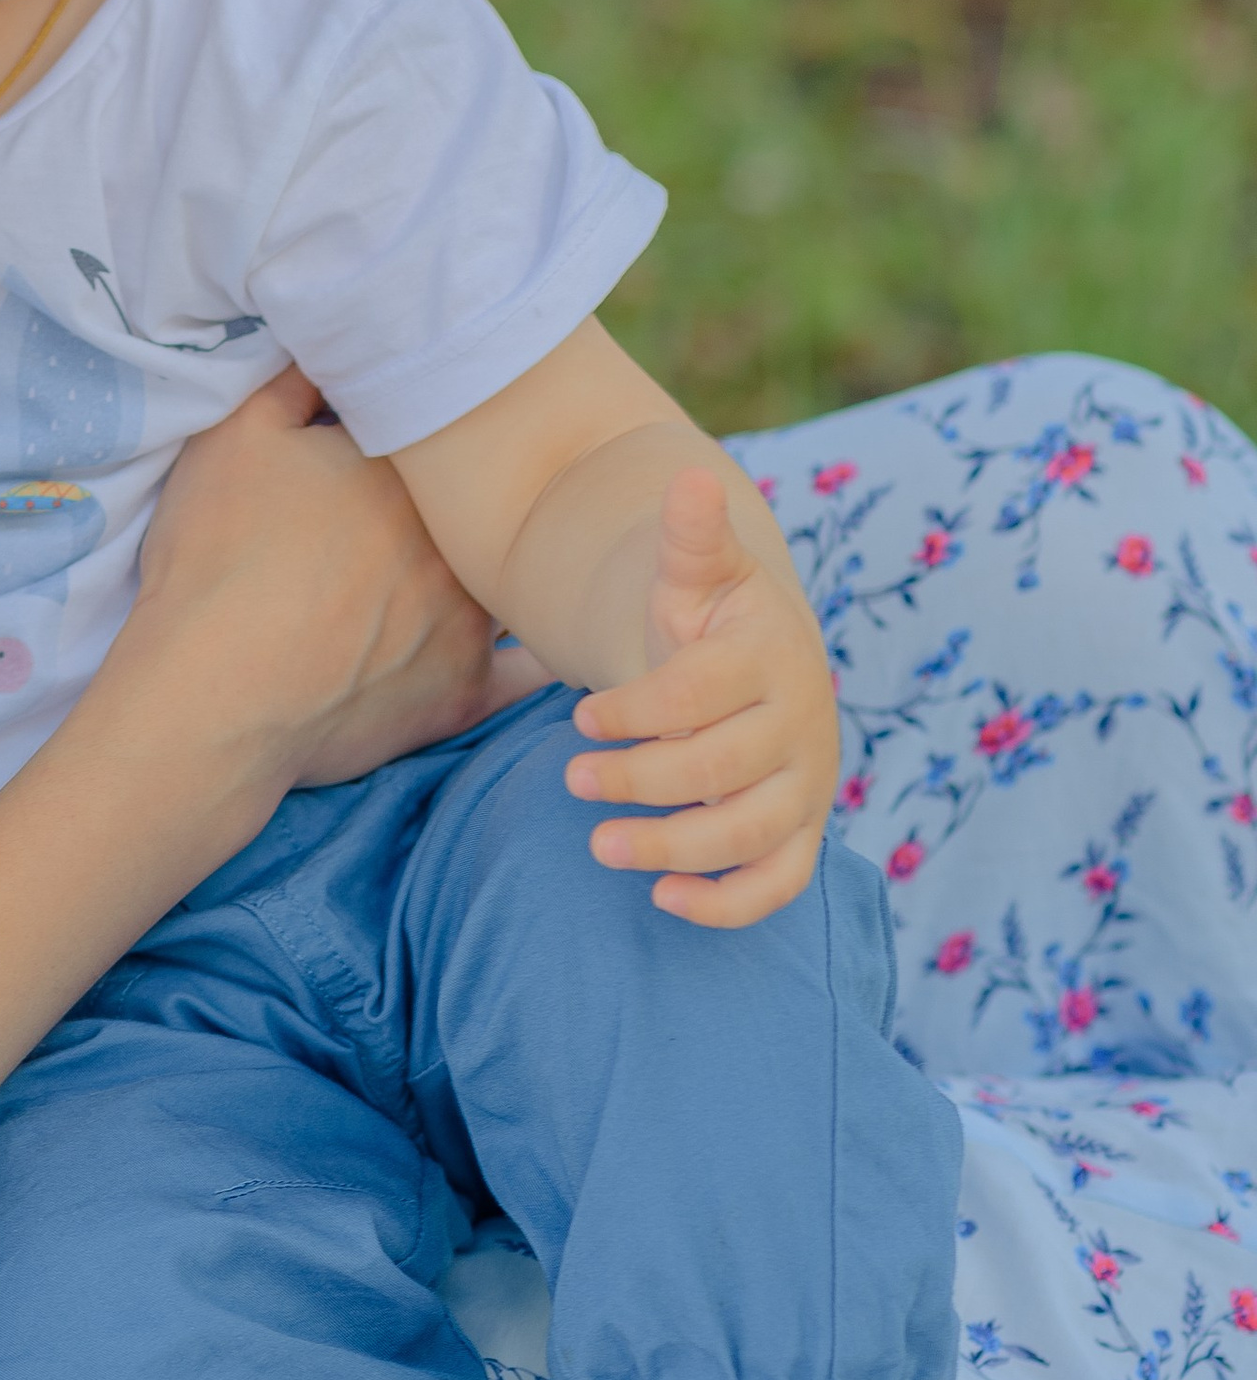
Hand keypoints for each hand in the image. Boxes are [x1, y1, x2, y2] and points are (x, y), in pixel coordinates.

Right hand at [127, 366, 498, 804]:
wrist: (213, 692)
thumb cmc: (219, 556)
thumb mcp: (236, 433)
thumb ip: (295, 377)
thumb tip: (339, 345)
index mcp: (415, 471)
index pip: (439, 438)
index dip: (413, 442)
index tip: (388, 453)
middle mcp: (464, 541)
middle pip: (482, 510)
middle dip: (465, 505)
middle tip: (414, 516)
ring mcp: (472, 623)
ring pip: (511, 583)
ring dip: (503, 572)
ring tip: (487, 567)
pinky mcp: (465, 694)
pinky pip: (523, 675)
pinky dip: (530, 661)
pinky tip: (542, 644)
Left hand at [561, 463, 838, 928]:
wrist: (765, 667)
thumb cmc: (713, 623)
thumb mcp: (696, 575)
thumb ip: (691, 537)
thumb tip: (687, 475)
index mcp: (768, 657)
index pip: (699, 694)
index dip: (636, 712)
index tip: (580, 716)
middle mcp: (800, 724)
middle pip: (720, 769)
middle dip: (641, 781)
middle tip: (572, 781)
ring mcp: (806, 785)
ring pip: (749, 834)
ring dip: (674, 847)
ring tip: (600, 849)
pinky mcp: (802, 833)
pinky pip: (781, 885)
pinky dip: (730, 904)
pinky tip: (662, 898)